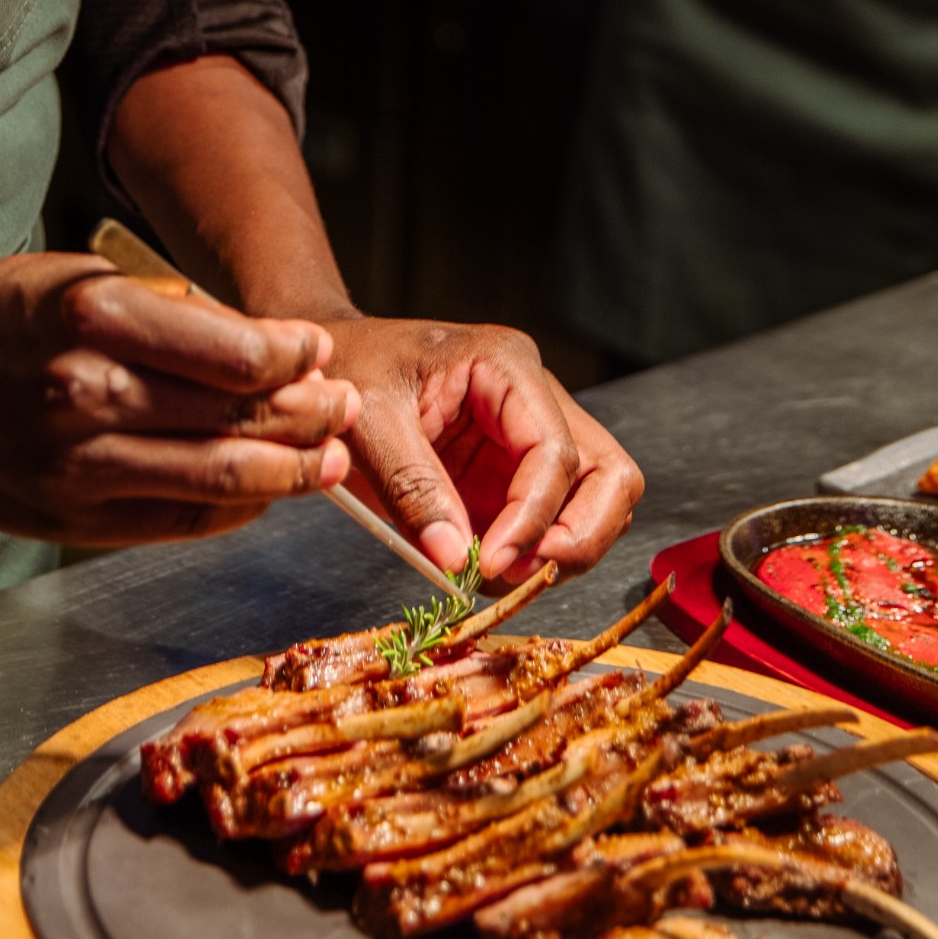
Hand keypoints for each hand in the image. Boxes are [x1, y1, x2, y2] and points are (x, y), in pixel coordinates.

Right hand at [0, 256, 357, 547]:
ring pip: (216, 481)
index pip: (233, 353)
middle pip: (234, 422)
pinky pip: (177, 521)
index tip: (319, 351)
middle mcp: (85, 393)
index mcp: (95, 316)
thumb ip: (180, 317)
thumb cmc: (7, 315)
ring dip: (287, 473)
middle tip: (344, 407)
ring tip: (327, 459)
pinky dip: (234, 508)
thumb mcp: (89, 278)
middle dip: (308, 417)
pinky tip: (263, 491)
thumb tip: (277, 351)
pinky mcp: (67, 519)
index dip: (295, 357)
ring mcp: (74, 467)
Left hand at [321, 315, 642, 588]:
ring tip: (498, 573)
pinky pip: (555, 519)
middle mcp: (535, 396)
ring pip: (598, 500)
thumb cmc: (349, 369)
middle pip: (608, 474)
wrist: (329, 364)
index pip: (555, 450)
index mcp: (505, 365)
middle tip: (520, 573)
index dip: (532, 517)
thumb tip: (452, 558)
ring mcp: (531, 435)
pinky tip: (487, 566)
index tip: (489, 562)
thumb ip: (410, 486)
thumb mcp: (366, 420)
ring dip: (563, 549)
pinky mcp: (515, 472)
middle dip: (577, 535)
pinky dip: (535, 553)